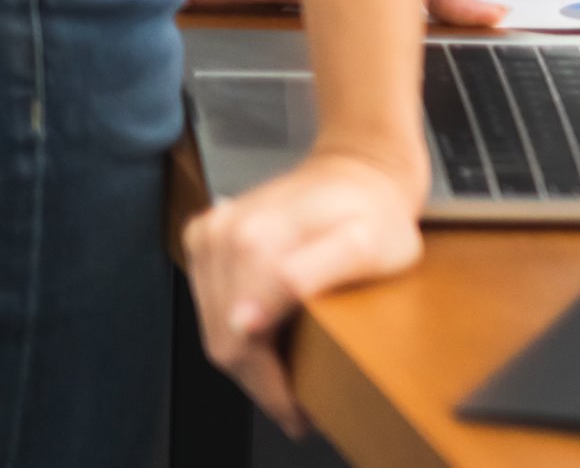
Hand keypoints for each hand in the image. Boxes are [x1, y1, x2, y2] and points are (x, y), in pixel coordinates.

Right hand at [182, 150, 427, 435]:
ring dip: (245, 355)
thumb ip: (309, 276)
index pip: (241, 342)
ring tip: (285, 373)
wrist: (360, 168)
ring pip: (211, 324)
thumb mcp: (367, 246)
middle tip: (295, 401)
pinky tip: (266, 332)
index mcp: (255, 245)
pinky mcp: (205, 234)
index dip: (270, 387)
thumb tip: (248, 318)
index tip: (297, 412)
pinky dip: (233, 325)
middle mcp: (221, 237)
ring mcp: (209, 234)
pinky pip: (207, 299)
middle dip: (258, 377)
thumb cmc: (373, 211)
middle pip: (222, 338)